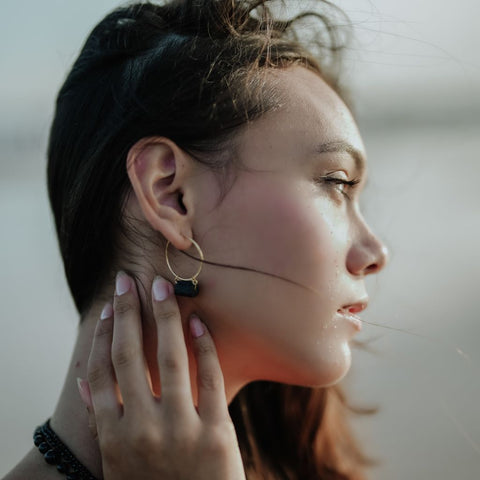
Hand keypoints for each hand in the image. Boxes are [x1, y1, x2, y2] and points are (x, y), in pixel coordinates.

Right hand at [78, 271, 245, 479]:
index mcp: (113, 437)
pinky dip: (203, 345)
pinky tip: (198, 321)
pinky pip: (209, 377)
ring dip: (164, 316)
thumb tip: (83, 379)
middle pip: (129, 356)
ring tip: (161, 287)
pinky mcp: (216, 432)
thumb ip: (101, 421)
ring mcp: (180, 430)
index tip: (106, 305)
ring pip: (169, 358)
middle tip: (127, 279)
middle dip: (127, 313)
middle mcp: (142, 430)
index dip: (101, 334)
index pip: (101, 372)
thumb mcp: (118, 461)